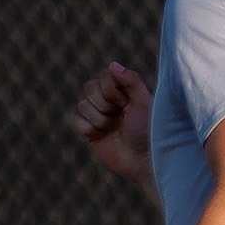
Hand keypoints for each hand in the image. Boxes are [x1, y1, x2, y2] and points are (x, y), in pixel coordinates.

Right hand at [71, 62, 152, 186]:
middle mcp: (109, 99)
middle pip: (89, 88)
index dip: (110, 90)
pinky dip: (89, 129)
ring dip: (100, 119)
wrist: (142, 159)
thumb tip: (112, 64)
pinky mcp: (88, 130)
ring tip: (114, 128)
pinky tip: (102, 136)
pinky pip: (76, 120)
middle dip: (104, 105)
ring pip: (82, 105)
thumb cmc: (149, 129)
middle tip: (120, 115)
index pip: (103, 75)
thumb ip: (131, 80)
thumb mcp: (145, 101)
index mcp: (123, 89)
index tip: (125, 103)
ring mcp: (97, 114)